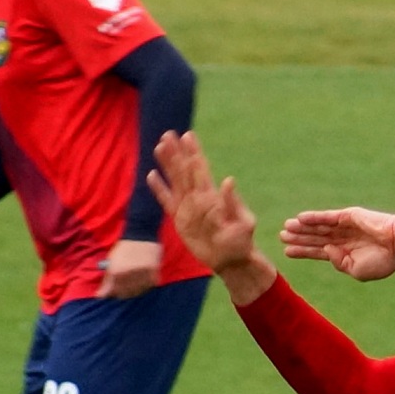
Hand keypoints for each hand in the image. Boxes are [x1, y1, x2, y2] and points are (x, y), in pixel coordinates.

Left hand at [100, 238, 161, 298]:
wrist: (141, 234)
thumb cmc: (124, 248)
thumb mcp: (112, 262)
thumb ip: (107, 280)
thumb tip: (100, 296)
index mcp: (115, 271)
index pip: (111, 292)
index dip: (111, 293)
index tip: (112, 291)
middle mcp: (128, 274)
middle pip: (124, 294)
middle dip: (122, 292)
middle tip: (124, 286)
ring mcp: (141, 275)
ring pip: (137, 292)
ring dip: (135, 290)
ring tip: (134, 281)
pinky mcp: (153, 274)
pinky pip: (149, 286)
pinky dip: (145, 285)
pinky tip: (143, 279)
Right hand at [149, 131, 275, 299]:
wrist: (232, 260)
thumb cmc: (241, 242)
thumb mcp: (243, 223)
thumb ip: (233, 203)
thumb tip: (228, 180)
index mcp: (213, 196)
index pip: (201, 169)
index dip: (194, 152)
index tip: (188, 135)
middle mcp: (198, 198)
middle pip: (185, 170)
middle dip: (177, 152)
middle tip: (169, 134)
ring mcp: (188, 208)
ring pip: (175, 181)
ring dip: (167, 164)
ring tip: (160, 146)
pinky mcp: (180, 220)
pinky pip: (166, 202)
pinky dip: (159, 189)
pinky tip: (151, 175)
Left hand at [279, 204, 394, 281]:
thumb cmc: (383, 261)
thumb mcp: (357, 271)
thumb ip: (340, 264)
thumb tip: (326, 250)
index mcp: (346, 254)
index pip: (320, 252)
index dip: (303, 251)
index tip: (287, 252)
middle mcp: (344, 239)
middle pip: (316, 238)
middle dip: (299, 238)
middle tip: (281, 237)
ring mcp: (345, 226)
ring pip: (319, 227)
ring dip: (303, 227)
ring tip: (286, 227)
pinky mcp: (348, 216)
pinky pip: (327, 217)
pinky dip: (314, 217)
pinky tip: (300, 218)